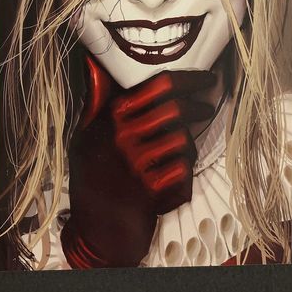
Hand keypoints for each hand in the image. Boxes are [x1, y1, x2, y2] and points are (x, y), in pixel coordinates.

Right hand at [61, 61, 215, 267]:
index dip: (190, 79)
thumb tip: (94, 65)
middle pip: (177, 108)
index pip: (159, 85)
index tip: (206, 78)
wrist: (96, 226)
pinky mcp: (151, 188)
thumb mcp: (85, 134)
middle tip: (206, 107)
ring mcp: (138, 162)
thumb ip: (96, 101)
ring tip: (186, 144)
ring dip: (190, 140)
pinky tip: (177, 170)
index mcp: (111, 116)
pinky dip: (186, 168)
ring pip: (184, 138)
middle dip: (199, 106)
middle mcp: (124, 136)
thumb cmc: (92, 176)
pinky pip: (184, 167)